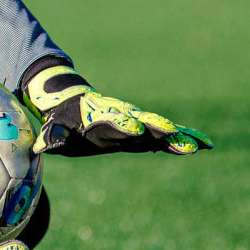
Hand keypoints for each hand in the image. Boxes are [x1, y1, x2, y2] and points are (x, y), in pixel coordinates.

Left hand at [22, 63, 212, 156]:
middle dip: (156, 129)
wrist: (75, 104)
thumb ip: (53, 136)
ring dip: (177, 137)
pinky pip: (166, 136)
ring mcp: (135, 124)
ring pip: (158, 129)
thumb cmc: (63, 122)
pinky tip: (205, 144)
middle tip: (173, 133)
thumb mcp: (54, 129)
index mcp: (98, 120)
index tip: (134, 128)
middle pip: (141, 123)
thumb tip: (43, 145)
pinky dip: (184, 138)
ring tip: (198, 144)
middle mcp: (121, 120)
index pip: (111, 123)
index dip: (122, 125)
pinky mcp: (144, 131)